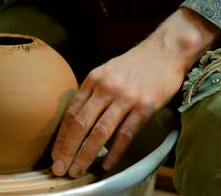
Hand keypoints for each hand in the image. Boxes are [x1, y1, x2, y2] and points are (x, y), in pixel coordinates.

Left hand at [51, 8, 220, 177]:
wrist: (165, 50)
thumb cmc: (136, 63)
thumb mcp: (107, 71)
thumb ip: (93, 91)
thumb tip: (79, 117)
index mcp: (94, 79)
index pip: (72, 113)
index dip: (62, 137)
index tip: (55, 154)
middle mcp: (106, 88)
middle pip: (81, 124)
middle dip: (68, 150)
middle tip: (60, 169)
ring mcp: (125, 97)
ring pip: (100, 132)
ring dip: (86, 154)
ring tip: (78, 170)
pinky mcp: (145, 106)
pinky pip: (126, 133)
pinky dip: (115, 152)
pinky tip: (107, 164)